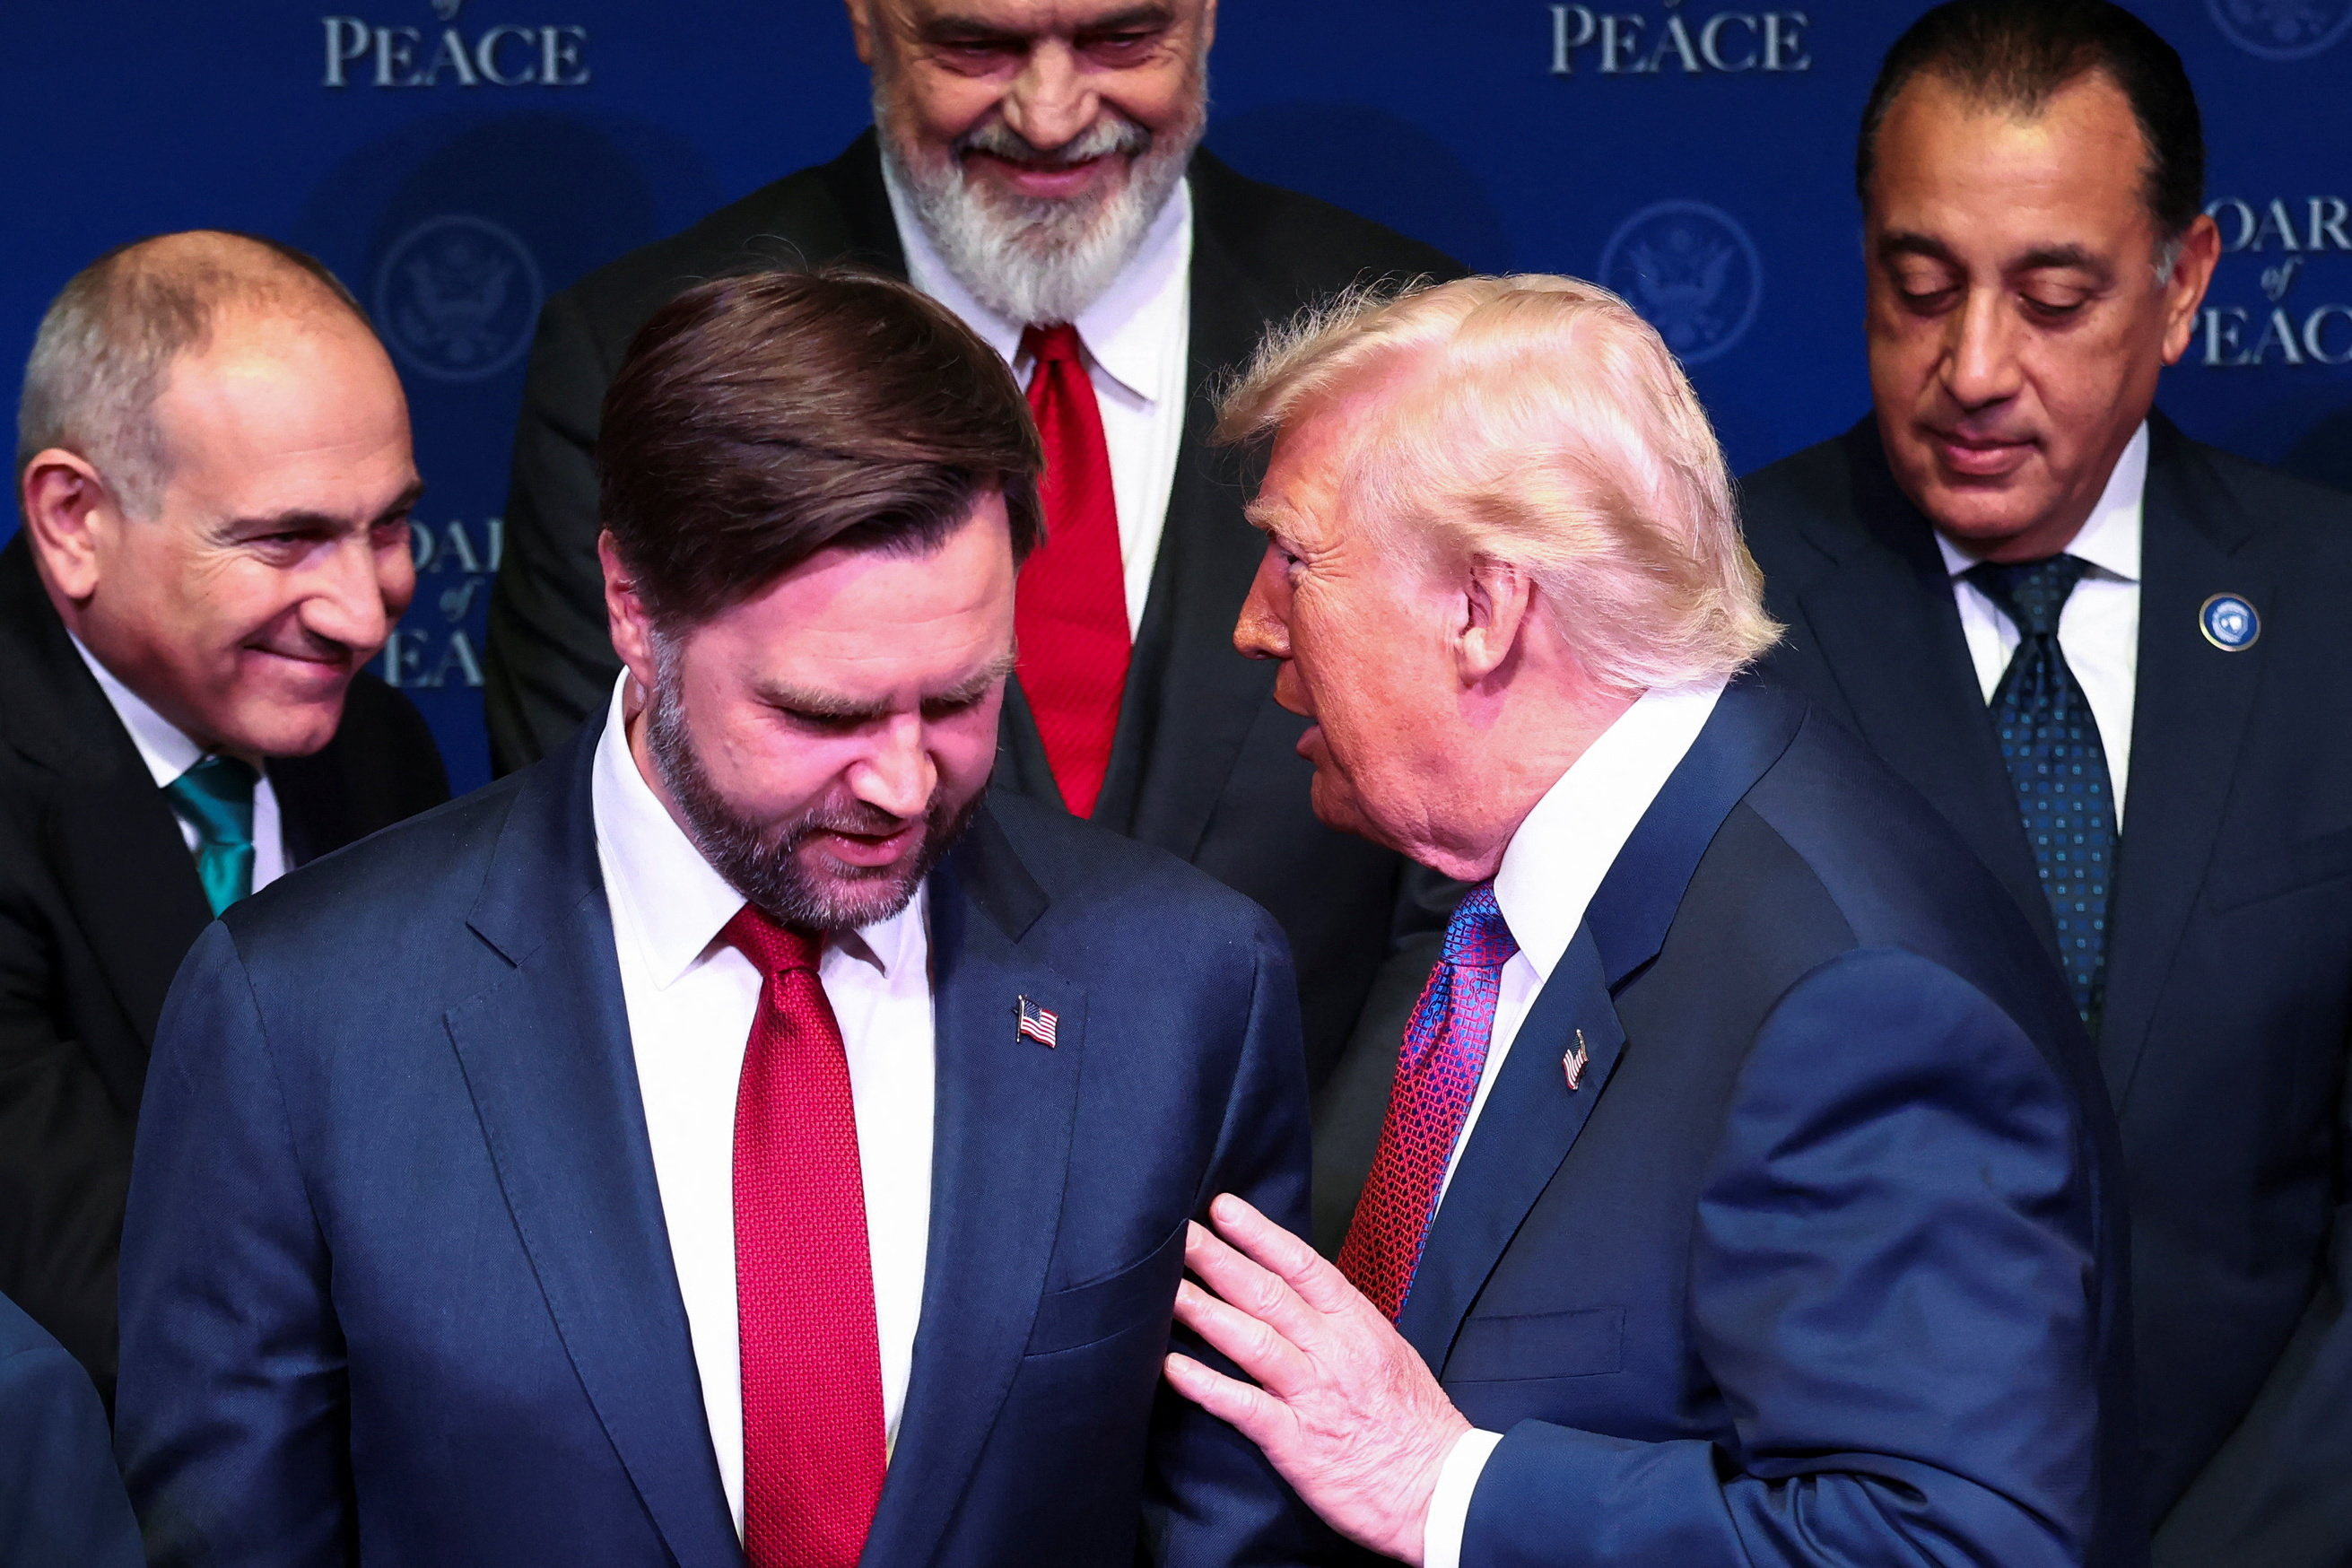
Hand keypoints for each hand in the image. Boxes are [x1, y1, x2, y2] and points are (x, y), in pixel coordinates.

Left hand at [1162, 1193, 1471, 1565]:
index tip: (1223, 1209)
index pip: (1302, 1266)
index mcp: (1357, 1325)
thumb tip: (1301, 1297)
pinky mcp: (1296, 1442)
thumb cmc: (1416, 1424)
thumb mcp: (1388, 1354)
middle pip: (1266, 1293)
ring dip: (1203, 1311)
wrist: (1441, 1489)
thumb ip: (1343, 1326)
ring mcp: (1312, 1394)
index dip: (1259, 1235)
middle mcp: (1332, 1351)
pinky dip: (1207, 1386)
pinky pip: (1244, 1406)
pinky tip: (1173, 1367)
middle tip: (1177, 1233)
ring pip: (1250, 1340)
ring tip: (1164, 1289)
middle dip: (1217, 1259)